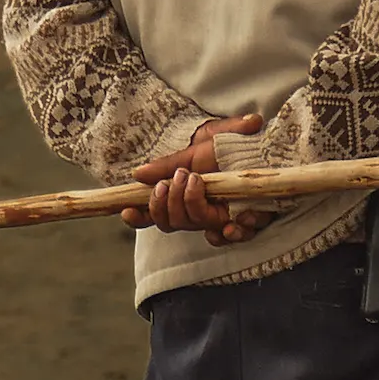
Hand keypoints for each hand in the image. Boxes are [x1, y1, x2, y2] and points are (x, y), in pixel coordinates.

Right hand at [123, 115, 278, 245]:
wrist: (251, 143)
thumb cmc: (220, 147)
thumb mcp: (191, 152)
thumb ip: (166, 165)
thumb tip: (136, 174)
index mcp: (181, 196)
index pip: (155, 214)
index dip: (139, 217)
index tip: (127, 211)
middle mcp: (197, 211)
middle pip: (172, 223)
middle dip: (169, 202)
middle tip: (178, 177)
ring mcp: (218, 217)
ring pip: (197, 227)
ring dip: (191, 206)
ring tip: (197, 181)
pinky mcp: (242, 219)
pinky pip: (231, 236)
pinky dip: (228, 233)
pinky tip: (229, 226)